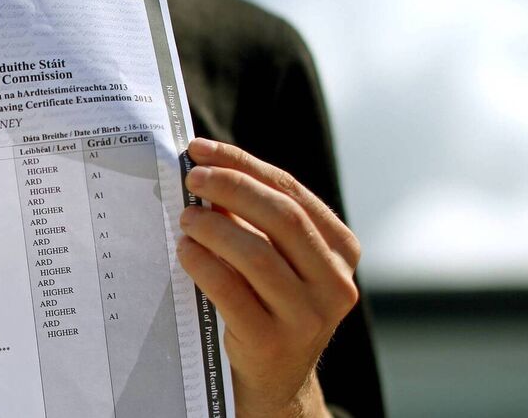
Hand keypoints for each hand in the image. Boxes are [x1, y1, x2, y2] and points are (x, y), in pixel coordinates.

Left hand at [177, 138, 360, 417]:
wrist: (275, 379)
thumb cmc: (267, 303)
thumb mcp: (274, 258)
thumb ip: (252, 216)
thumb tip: (206, 168)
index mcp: (342, 249)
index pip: (291, 191)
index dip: (244, 164)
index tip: (201, 149)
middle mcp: (335, 282)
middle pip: (282, 217)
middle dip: (231, 187)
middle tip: (191, 178)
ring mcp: (308, 315)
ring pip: (258, 254)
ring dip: (214, 227)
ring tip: (185, 217)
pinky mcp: (274, 341)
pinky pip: (232, 291)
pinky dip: (204, 264)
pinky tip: (185, 251)